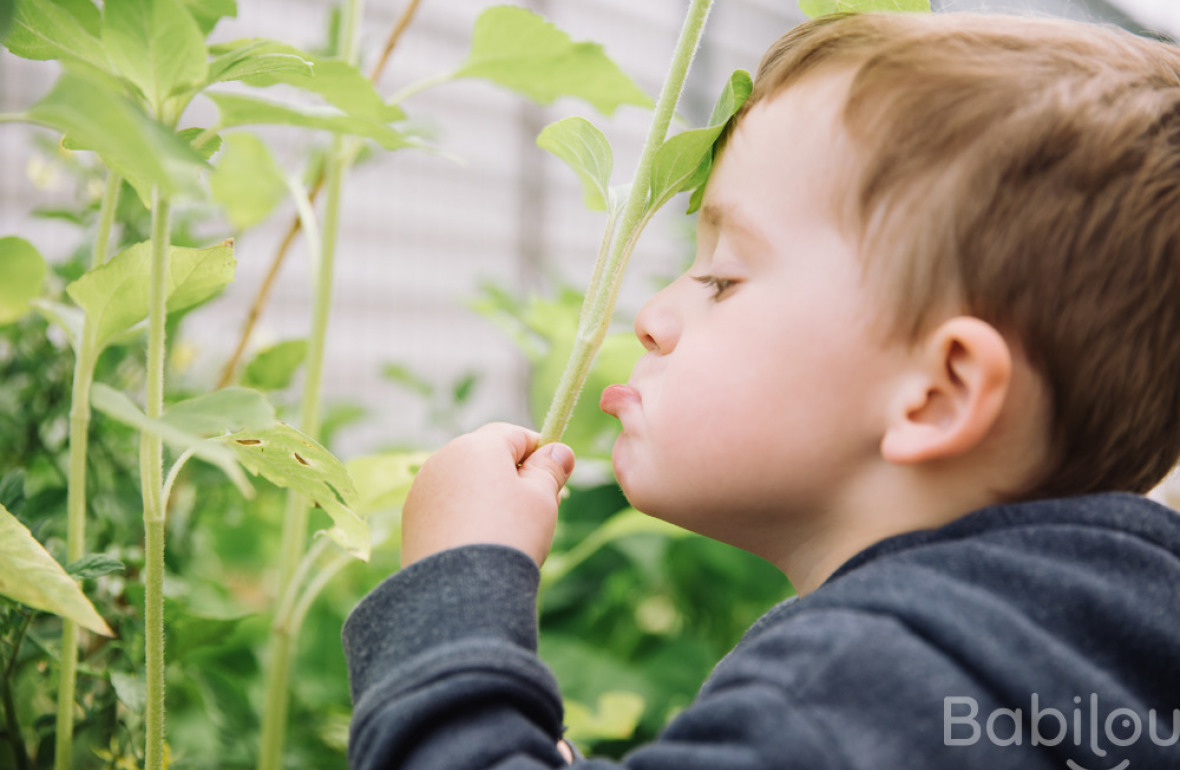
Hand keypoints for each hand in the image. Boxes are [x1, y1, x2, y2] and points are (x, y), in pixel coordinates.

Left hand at [400, 423, 575, 567]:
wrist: (461, 591)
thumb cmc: (509, 535)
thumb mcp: (542, 498)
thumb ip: (550, 469)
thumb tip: (559, 451)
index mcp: (476, 446)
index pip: (514, 434)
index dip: (539, 453)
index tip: (554, 479)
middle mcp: (442, 459)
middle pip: (487, 458)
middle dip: (513, 477)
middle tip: (539, 510)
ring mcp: (423, 490)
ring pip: (466, 483)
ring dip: (488, 498)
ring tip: (508, 533)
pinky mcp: (412, 519)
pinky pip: (447, 507)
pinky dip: (465, 517)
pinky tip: (480, 545)